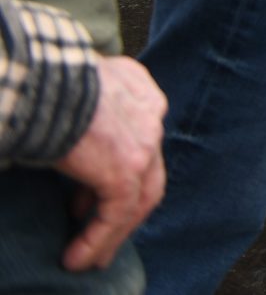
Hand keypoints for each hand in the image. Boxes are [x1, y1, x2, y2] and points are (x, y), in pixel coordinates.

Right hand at [56, 55, 164, 272]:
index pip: (141, 140)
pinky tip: (77, 259)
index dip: (122, 172)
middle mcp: (149, 113)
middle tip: (101, 234)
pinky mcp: (127, 169)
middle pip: (147, 173)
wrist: (42, 81)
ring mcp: (143, 142)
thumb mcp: (72, 88)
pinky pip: (118, 214)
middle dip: (125, 210)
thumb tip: (63, 134)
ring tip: (88, 258)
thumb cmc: (44, 82)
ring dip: (112, 234)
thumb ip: (82, 110)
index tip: (90, 198)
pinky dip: (99, 240)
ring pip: (138, 200)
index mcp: (138, 89)